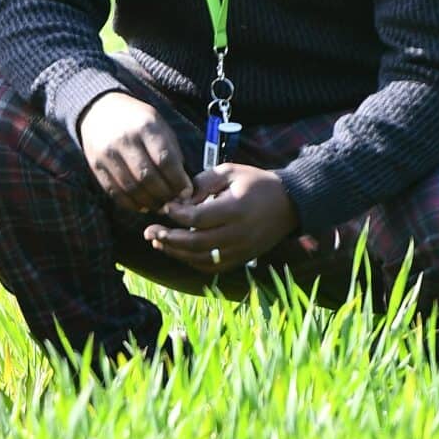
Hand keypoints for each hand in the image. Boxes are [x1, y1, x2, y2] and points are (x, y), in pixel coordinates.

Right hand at [77, 91, 191, 212]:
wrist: (100, 110)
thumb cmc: (138, 121)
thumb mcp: (160, 126)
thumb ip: (172, 153)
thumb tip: (184, 187)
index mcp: (146, 126)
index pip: (165, 160)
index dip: (178, 181)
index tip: (187, 192)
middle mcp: (125, 139)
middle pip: (147, 177)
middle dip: (165, 195)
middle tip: (175, 202)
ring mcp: (107, 153)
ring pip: (131, 188)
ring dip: (150, 202)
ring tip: (161, 206)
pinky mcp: (96, 166)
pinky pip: (115, 192)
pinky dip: (131, 203)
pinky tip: (143, 205)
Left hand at [142, 165, 298, 275]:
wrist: (289, 204)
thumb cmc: (256, 183)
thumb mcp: (229, 172)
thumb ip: (202, 183)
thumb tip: (178, 200)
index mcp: (235, 210)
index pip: (197, 218)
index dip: (177, 215)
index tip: (165, 207)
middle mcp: (238, 234)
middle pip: (196, 243)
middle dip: (168, 239)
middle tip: (149, 232)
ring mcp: (241, 250)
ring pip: (202, 258)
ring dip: (176, 252)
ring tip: (157, 242)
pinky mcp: (242, 259)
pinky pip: (212, 266)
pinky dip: (192, 261)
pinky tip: (178, 251)